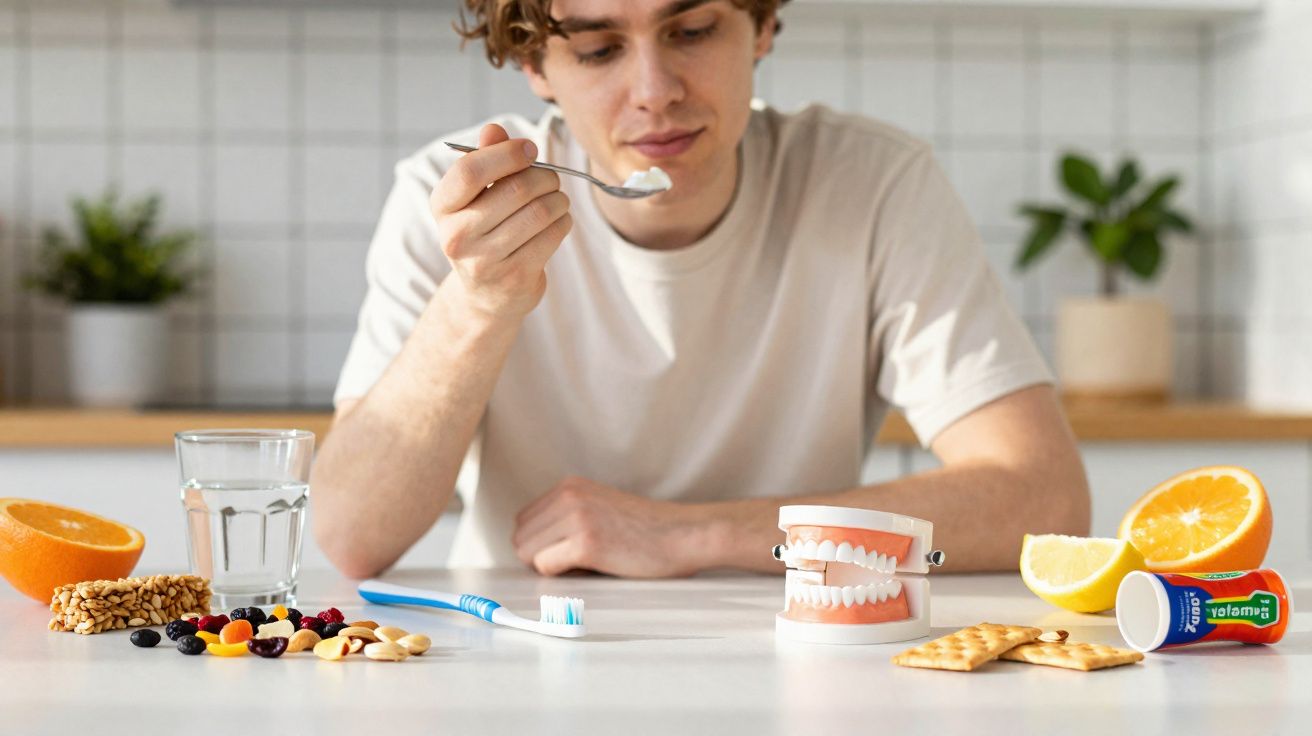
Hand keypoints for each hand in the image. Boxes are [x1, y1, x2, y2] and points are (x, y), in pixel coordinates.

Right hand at [431, 123, 572, 320]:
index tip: (529, 149)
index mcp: (443, 207)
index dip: (506, 154)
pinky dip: (563, 221)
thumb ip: (485, 160)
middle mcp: (457, 236)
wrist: (486, 295)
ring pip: (539, 212)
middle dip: (544, 177)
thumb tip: (494, 130)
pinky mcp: (515, 277)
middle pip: (515, 190)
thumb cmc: (484, 232)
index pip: (470, 171)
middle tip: (551, 178)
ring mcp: (485, 261)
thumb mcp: (476, 197)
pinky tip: (558, 221)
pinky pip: (552, 235)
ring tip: (557, 199)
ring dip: (558, 199)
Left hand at [512, 476, 708, 577]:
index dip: (541, 543)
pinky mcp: (586, 543)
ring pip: (528, 553)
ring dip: (550, 566)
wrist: (683, 534)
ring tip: (584, 565)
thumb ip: (567, 517)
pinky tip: (591, 568)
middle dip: (540, 557)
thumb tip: (533, 547)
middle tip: (574, 563)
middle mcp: (569, 496)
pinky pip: (546, 566)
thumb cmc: (647, 529)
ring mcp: (577, 518)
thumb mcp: (600, 507)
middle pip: (520, 538)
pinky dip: (562, 575)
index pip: (523, 520)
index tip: (565, 551)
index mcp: (570, 485)